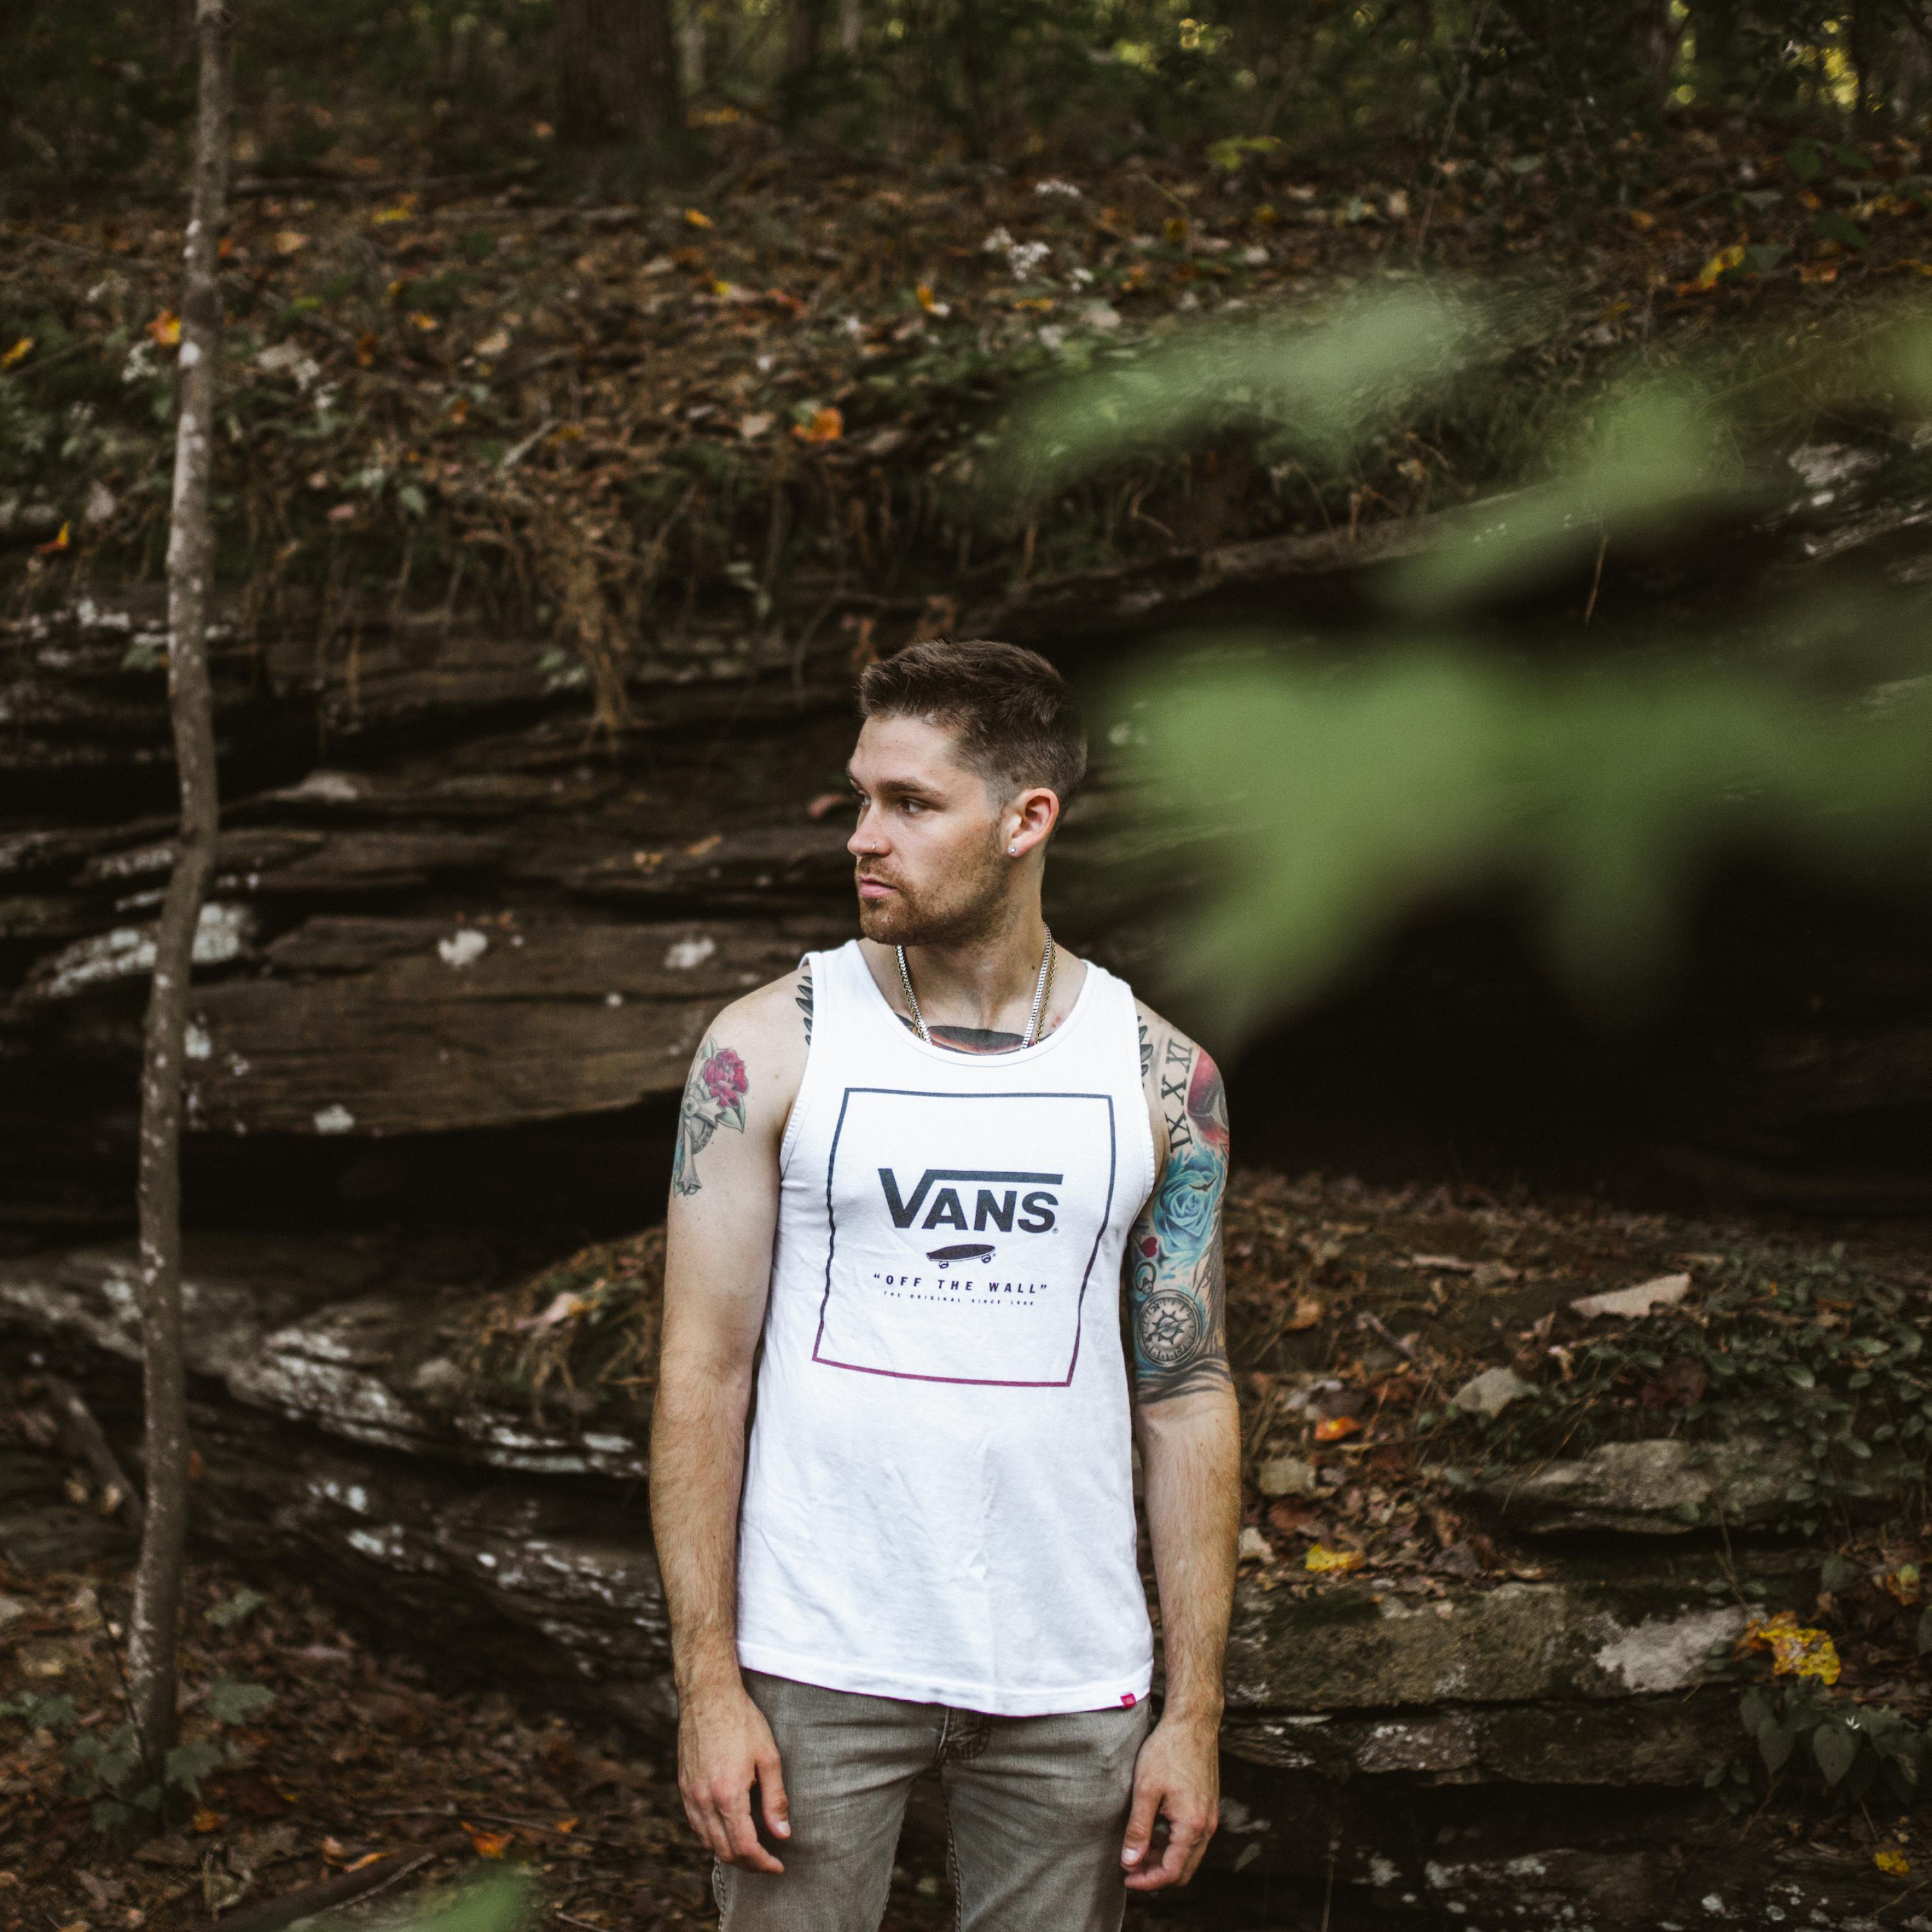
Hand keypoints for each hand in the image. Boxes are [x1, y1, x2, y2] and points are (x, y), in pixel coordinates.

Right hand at [677, 1681, 790, 1873]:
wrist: (707, 1694)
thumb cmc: (742, 1721)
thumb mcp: (768, 1757)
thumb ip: (775, 1799)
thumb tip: (783, 1833)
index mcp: (728, 1795)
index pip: (744, 1847)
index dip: (763, 1863)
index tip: (778, 1866)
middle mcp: (704, 1801)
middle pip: (724, 1852)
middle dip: (748, 1864)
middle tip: (768, 1861)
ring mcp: (689, 1795)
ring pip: (707, 1842)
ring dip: (729, 1853)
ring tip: (752, 1849)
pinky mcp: (683, 1787)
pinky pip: (696, 1825)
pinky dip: (712, 1838)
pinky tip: (728, 1830)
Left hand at [1120, 1709, 1218, 1890]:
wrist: (1193, 1722)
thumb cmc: (1167, 1751)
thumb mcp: (1145, 1790)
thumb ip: (1139, 1829)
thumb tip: (1130, 1862)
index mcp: (1192, 1826)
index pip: (1172, 1872)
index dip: (1148, 1881)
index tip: (1126, 1877)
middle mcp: (1207, 1826)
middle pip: (1183, 1870)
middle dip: (1156, 1875)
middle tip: (1130, 1868)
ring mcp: (1210, 1817)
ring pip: (1189, 1855)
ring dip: (1165, 1859)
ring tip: (1138, 1849)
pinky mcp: (1208, 1806)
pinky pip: (1193, 1838)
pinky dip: (1173, 1844)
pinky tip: (1154, 1831)